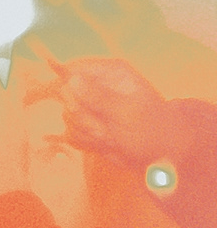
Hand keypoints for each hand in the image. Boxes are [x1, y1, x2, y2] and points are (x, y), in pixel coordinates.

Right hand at [57, 56, 185, 171]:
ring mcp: (92, 108)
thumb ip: (97, 96)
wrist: (160, 158)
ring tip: (111, 137)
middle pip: (67, 94)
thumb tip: (71, 79)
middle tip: (105, 126)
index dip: (70, 86)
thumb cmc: (150, 130)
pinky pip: (71, 132)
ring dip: (88, 131)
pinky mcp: (87, 127)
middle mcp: (99, 87)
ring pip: (69, 116)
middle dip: (84, 116)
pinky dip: (86, 141)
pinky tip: (105, 143)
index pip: (75, 69)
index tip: (79, 104)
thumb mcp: (127, 111)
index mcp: (111, 74)